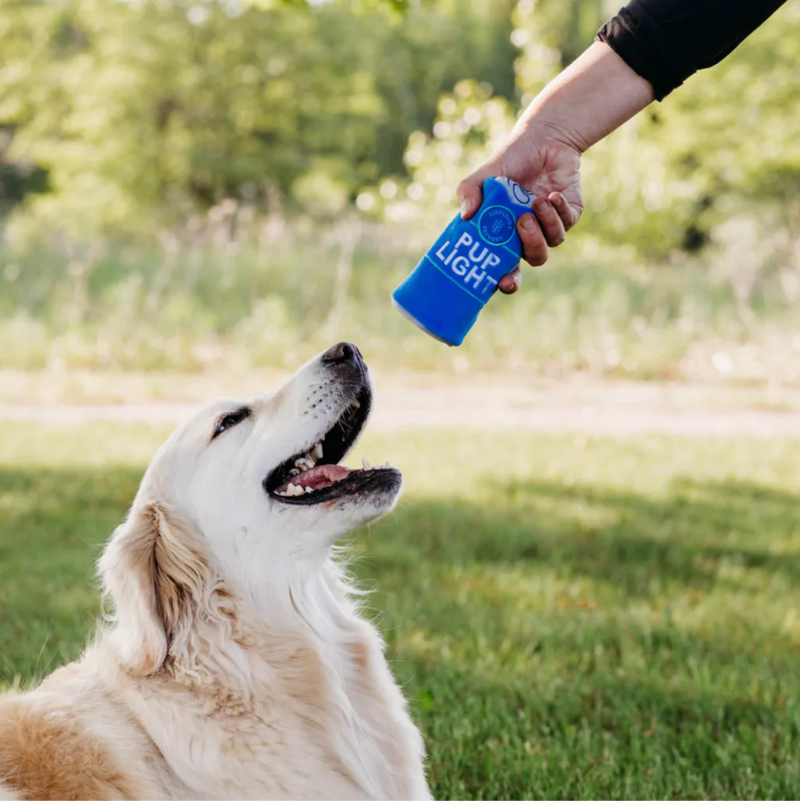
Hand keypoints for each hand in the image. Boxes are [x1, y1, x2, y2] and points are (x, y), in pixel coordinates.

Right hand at [457, 128, 582, 293]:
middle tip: (522, 224)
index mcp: (506, 236)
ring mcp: (550, 225)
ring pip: (552, 242)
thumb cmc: (509, 161)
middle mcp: (529, 235)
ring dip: (545, 224)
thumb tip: (465, 216)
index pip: (506, 268)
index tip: (502, 282)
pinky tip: (551, 195)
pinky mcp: (570, 214)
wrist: (541, 139)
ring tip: (535, 202)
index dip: (505, 281)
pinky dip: (558, 210)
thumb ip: (468, 193)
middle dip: (530, 247)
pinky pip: (568, 223)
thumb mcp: (482, 176)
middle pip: (534, 259)